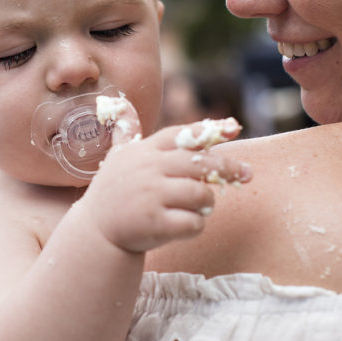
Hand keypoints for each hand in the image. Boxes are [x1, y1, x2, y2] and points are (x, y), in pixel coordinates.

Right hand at [82, 112, 249, 253]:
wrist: (94, 233)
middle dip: (229, 168)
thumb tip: (121, 107)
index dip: (210, 130)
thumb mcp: (117, 159)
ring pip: (201, 194)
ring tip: (196, 208)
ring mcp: (151, 196)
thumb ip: (125, 134)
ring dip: (206, 203)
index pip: (181, 134)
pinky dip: (196, 225)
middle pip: (200, 164)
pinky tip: (185, 225)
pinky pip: (194, 222)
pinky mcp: (154, 222)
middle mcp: (148, 169)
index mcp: (143, 151)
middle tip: (247, 174)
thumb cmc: (112, 193)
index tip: (235, 128)